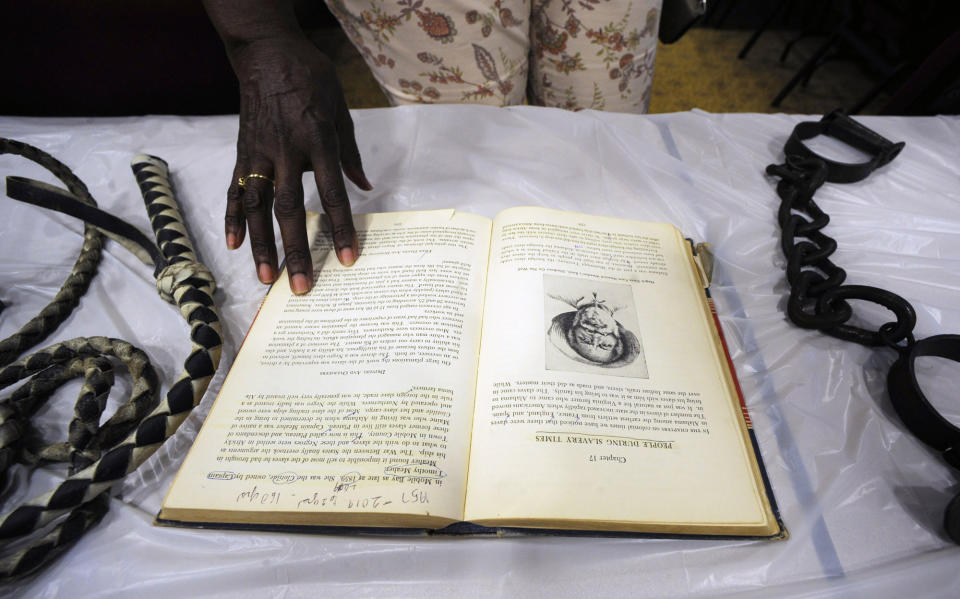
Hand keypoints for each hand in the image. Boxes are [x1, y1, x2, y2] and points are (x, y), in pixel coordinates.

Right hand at [225, 35, 371, 293]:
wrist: (267, 53)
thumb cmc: (311, 79)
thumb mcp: (341, 110)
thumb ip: (350, 152)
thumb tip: (364, 188)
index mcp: (316, 141)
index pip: (331, 193)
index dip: (340, 228)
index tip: (347, 259)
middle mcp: (284, 151)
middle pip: (289, 209)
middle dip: (295, 250)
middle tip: (300, 286)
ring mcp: (257, 154)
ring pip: (256, 207)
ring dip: (260, 245)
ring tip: (266, 278)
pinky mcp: (241, 153)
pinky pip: (234, 190)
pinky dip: (232, 218)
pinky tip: (234, 246)